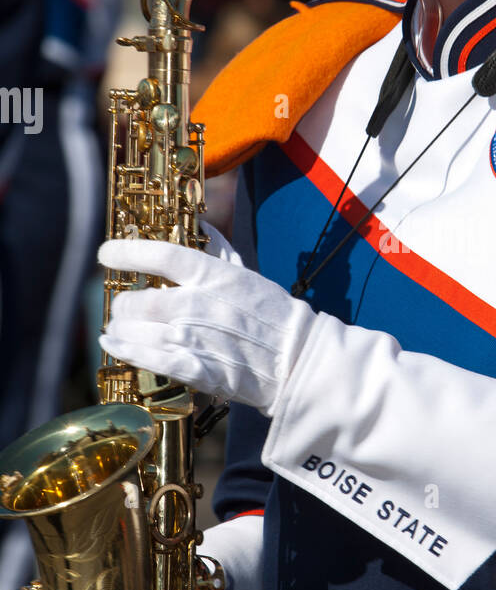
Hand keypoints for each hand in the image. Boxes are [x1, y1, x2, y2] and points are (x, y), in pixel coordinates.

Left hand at [97, 225, 313, 415]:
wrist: (296, 357)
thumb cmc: (271, 313)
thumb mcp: (245, 272)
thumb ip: (217, 247)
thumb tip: (199, 221)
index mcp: (211, 275)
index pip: (158, 254)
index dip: (125, 252)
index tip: (106, 254)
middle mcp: (196, 304)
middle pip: (137, 299)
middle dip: (123, 303)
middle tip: (124, 305)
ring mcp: (193, 338)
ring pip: (135, 329)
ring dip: (121, 327)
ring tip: (120, 327)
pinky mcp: (195, 368)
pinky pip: (145, 357)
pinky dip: (124, 349)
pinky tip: (113, 344)